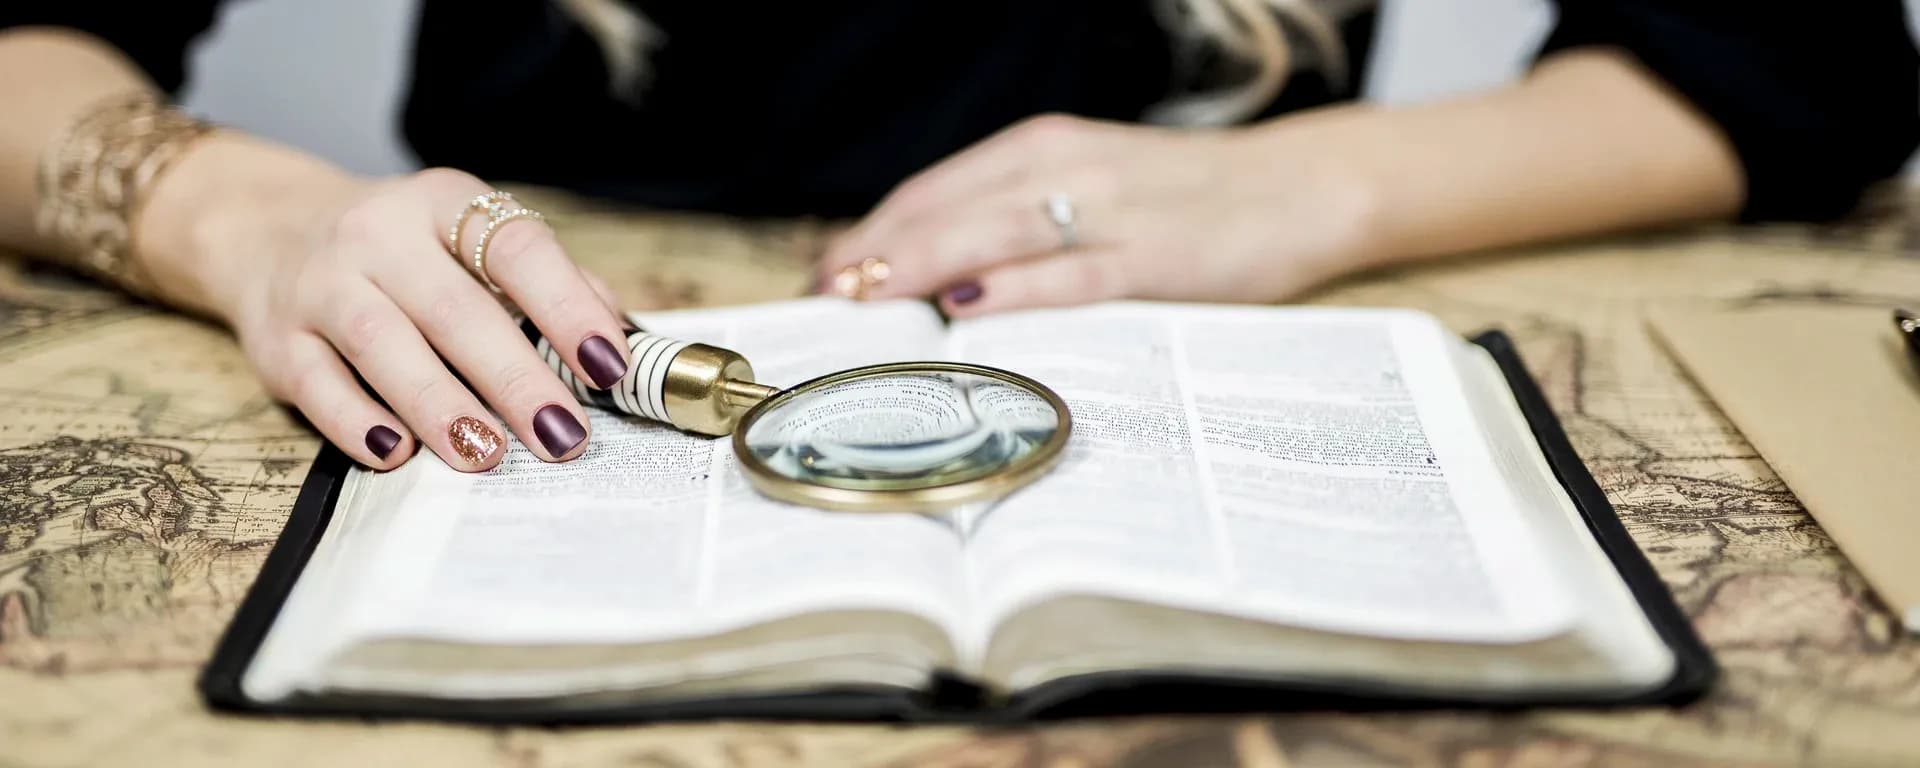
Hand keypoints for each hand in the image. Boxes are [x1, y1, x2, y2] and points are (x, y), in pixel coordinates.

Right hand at [145, 145, 632, 471]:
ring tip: (486, 454)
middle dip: (514, 379)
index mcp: (444, 205)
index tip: (608, 365)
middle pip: (454, 309)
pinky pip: (318, 386)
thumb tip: (620, 342)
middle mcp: (379, 236)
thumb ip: (548, 285)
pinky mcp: (277, 339)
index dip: (567, 306)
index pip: (516, 248)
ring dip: (440, 405)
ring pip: (382, 344)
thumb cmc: (404, 254)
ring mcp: (320, 284)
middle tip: (562, 435)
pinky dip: (358, 422)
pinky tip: (397, 453)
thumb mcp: (471, 242)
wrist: (269, 231)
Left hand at [817, 114, 1380, 316]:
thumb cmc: (1185, 201)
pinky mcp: (1156, 256)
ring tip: (866, 301)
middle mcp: (1065, 168)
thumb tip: (934, 276)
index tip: (821, 279)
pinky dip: (1017, 287)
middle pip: (945, 209)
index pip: (930, 191)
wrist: (1302, 187)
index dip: (868, 234)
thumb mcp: (1090, 190)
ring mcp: (1110, 211)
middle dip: (874, 256)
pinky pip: (1072, 272)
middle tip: (821, 304)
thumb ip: (1018, 220)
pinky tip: (970, 304)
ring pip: (993, 232)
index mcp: (1042, 150)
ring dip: (921, 265)